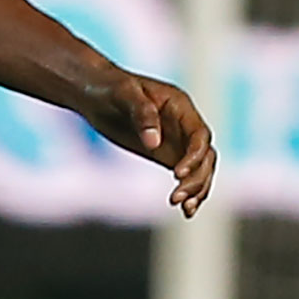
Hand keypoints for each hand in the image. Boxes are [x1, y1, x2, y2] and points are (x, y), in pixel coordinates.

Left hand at [89, 71, 217, 214]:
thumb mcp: (123, 94)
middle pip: (205, 157)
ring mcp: (177, 142)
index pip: (199, 135)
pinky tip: (184, 211)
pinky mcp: (166, 155)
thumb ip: (142, 115)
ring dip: (196, 190)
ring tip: (184, 209)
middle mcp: (184, 126)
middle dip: (196, 179)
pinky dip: (188, 193)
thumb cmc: (108, 86)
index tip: (176, 173)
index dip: (194, 156)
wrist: (93, 93)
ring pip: (201, 170)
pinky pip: (185, 176)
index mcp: (180, 107)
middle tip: (176, 198)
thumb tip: (154, 143)